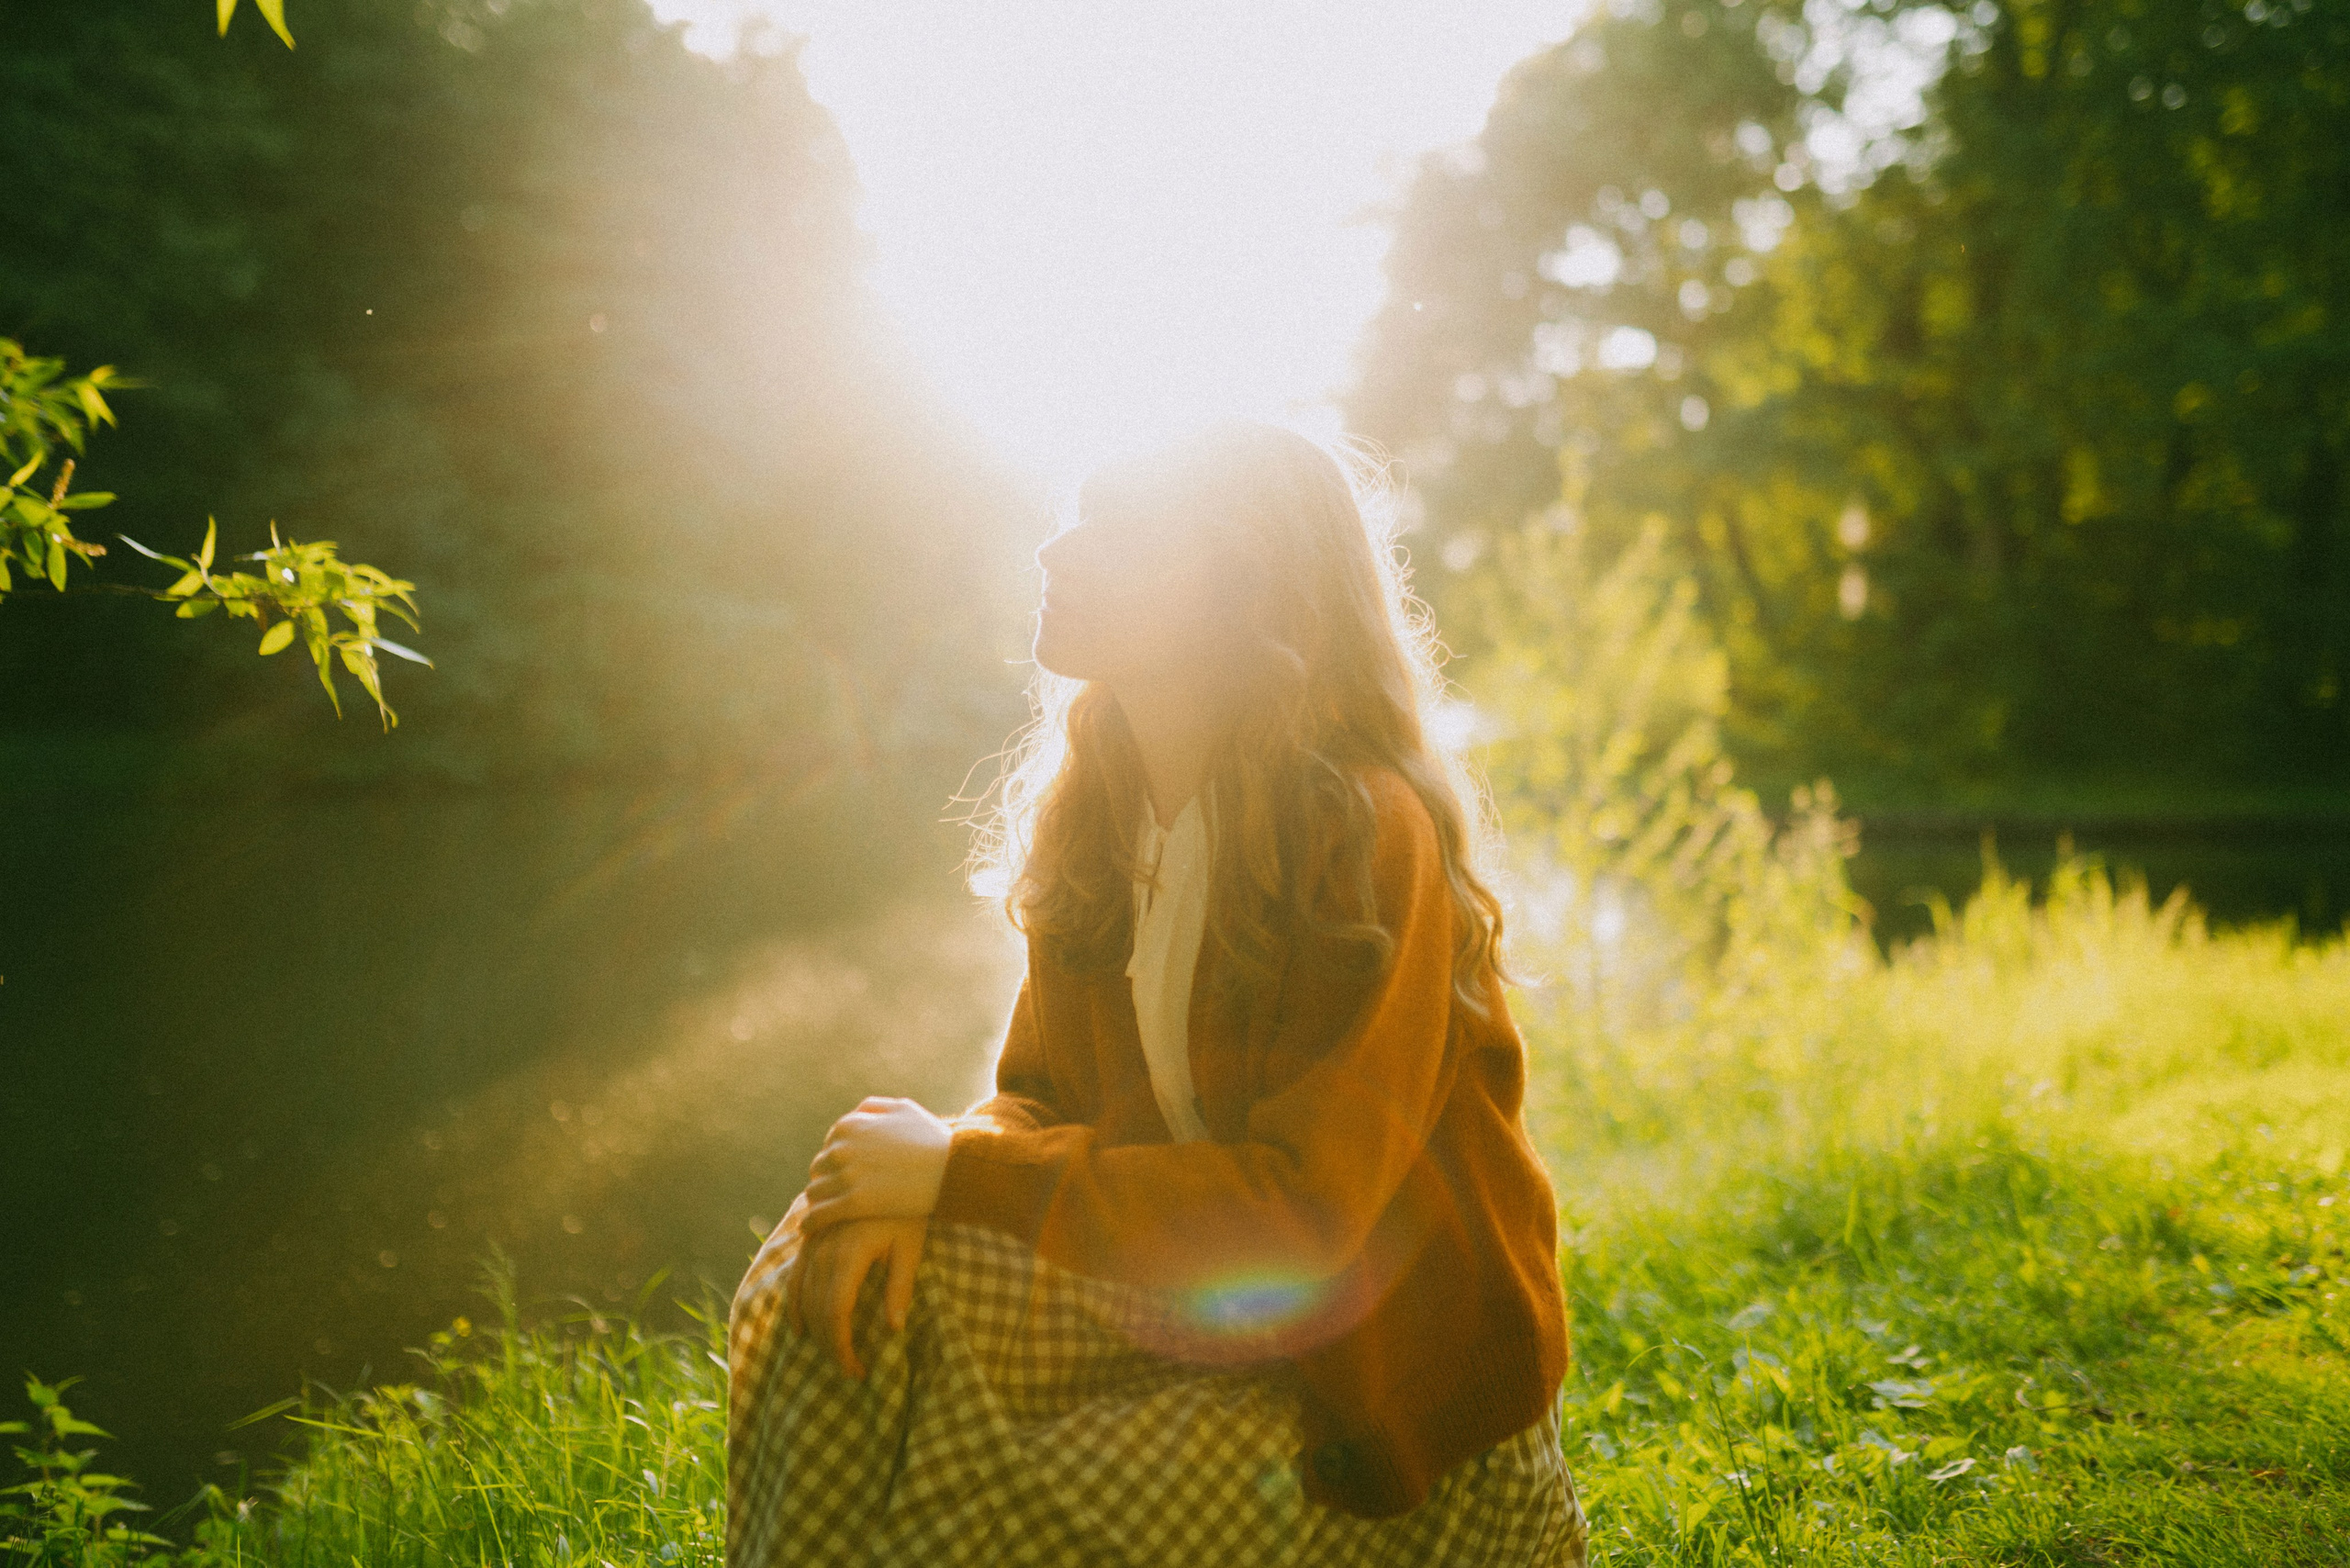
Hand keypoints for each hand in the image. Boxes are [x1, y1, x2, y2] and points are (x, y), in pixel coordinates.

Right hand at [787, 1215, 926, 1379]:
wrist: (893, 1170)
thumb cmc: (909, 1211)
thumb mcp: (911, 1248)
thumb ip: (899, 1288)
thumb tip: (894, 1329)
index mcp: (849, 1255)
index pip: (835, 1313)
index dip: (841, 1347)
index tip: (857, 1370)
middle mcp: (824, 1250)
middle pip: (817, 1310)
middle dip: (830, 1346)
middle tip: (850, 1369)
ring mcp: (814, 1242)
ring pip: (803, 1297)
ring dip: (814, 1330)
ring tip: (832, 1353)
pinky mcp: (811, 1238)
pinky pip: (795, 1276)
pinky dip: (794, 1304)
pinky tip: (799, 1326)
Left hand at [801, 1096, 952, 1233]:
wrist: (952, 1169)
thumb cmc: (933, 1139)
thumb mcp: (903, 1109)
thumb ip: (874, 1108)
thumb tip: (856, 1114)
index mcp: (851, 1124)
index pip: (829, 1144)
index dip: (835, 1160)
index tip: (841, 1173)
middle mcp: (843, 1148)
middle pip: (819, 1168)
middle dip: (825, 1180)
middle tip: (833, 1195)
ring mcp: (847, 1176)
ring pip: (815, 1192)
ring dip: (817, 1202)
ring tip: (821, 1213)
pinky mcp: (854, 1203)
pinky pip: (820, 1215)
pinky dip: (810, 1222)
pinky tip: (808, 1229)